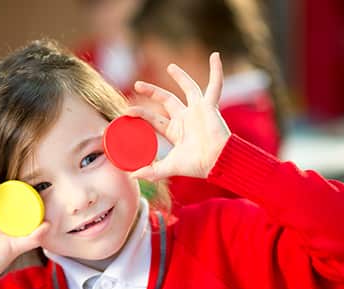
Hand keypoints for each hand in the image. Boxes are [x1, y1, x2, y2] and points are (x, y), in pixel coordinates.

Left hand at [127, 53, 230, 180]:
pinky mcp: (210, 106)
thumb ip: (151, 171)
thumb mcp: (169, 167)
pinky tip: (215, 56)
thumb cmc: (197, 165)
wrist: (217, 162)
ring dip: (180, 77)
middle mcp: (186, 118)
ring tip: (170, 67)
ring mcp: (199, 111)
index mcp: (176, 131)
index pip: (154, 119)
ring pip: (188, 89)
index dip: (141, 114)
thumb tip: (131, 176)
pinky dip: (217, 71)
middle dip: (152, 92)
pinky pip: (215, 85)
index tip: (126, 112)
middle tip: (137, 85)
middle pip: (167, 100)